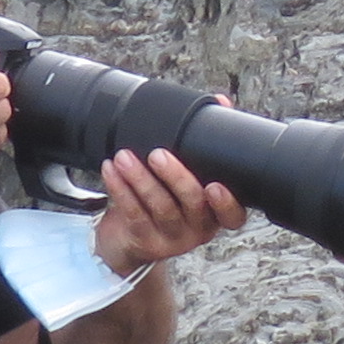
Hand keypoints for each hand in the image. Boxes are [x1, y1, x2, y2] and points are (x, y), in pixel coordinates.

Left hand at [96, 143, 247, 274]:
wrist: (130, 240)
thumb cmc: (166, 200)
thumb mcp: (188, 177)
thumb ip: (206, 143)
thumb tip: (222, 103)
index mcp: (215, 214)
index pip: (232, 216)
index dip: (227, 204)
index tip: (215, 185)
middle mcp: (198, 229)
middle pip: (193, 204)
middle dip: (175, 177)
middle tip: (157, 154)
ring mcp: (171, 238)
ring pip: (160, 208)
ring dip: (141, 179)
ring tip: (124, 157)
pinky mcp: (144, 240)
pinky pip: (133, 213)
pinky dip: (120, 189)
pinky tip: (111, 170)